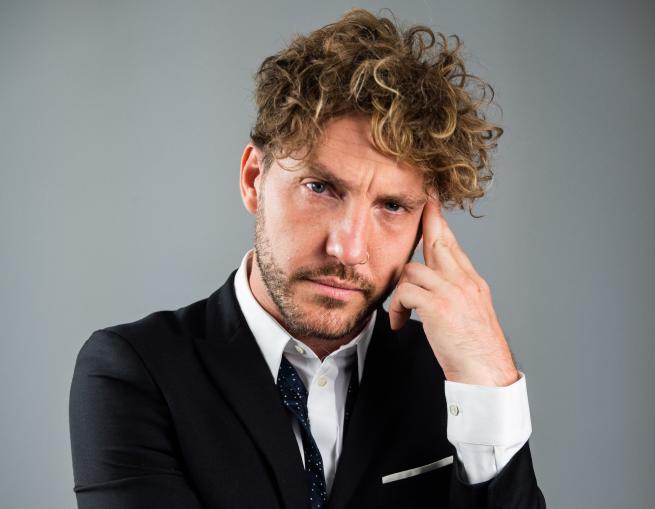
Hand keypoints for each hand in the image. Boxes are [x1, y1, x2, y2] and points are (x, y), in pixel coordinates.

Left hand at [388, 198, 518, 386]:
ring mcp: (453, 292)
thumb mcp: (470, 314)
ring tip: (401, 313)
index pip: (453, 245)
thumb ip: (453, 294)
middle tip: (416, 209)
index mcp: (472, 283)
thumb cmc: (476, 352)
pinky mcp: (439, 306)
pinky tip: (400, 323)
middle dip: (425, 223)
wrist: (487, 375)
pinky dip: (397, 308)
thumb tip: (431, 285)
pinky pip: (406, 292)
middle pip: (438, 242)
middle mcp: (465, 282)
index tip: (431, 204)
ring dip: (401, 291)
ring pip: (413, 270)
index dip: (439, 223)